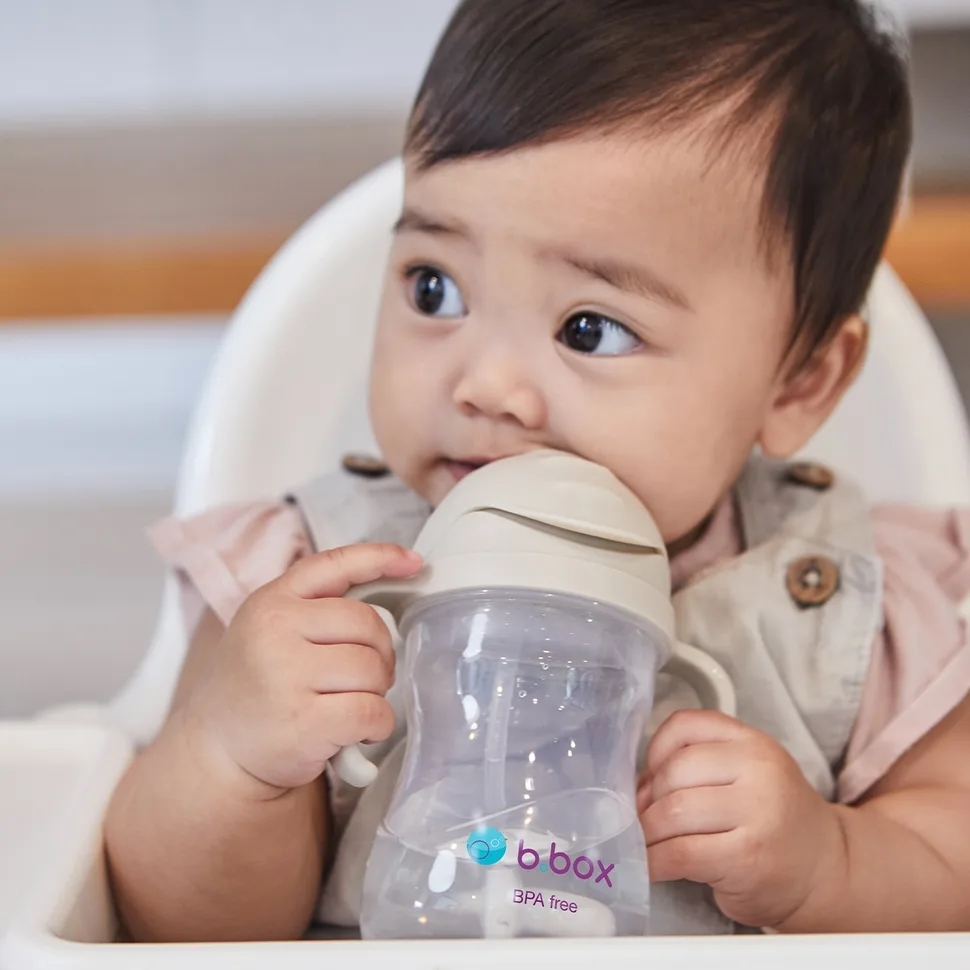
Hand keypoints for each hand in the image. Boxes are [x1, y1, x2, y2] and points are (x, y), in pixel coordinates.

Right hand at [179, 543, 422, 793]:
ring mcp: (287, 676)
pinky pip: (372, 712)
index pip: (334, 566)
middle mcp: (276, 631)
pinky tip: (357, 732)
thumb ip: (317, 607)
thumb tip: (393, 579)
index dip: (380, 558)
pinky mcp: (304, 722)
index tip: (414, 562)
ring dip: (376, 692)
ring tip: (350, 704)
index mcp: (271, 601)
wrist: (215, 748)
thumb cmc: (258, 684)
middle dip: (380, 653)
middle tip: (363, 677)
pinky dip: (377, 724)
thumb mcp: (270, 629)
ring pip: (373, 669)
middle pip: (368, 624)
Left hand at [638, 710, 844, 928]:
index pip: (685, 725)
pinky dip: (654, 861)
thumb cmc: (774, 820)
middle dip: (648, 799)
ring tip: (646, 842)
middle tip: (644, 817)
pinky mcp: (746, 858)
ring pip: (673, 812)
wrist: (825, 870)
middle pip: (673, 772)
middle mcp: (758, 771)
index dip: (656, 751)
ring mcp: (756, 814)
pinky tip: (651, 866)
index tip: (650, 776)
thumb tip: (636, 785)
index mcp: (753, 742)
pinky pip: (680, 853)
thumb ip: (700, 764)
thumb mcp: (748, 773)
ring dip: (647, 832)